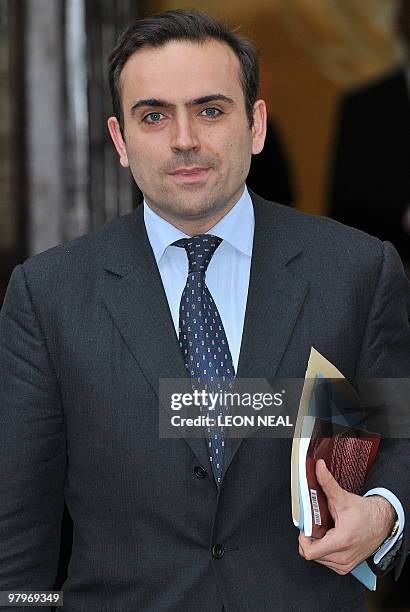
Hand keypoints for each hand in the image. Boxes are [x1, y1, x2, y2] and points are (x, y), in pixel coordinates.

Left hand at [298, 459, 396, 574]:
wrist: (381, 522)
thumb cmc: (365, 513)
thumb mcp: (342, 497)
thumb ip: (327, 483)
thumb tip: (318, 468)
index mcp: (340, 541)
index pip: (309, 552)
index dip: (302, 539)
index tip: (306, 528)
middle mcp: (342, 557)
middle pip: (312, 554)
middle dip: (310, 538)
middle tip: (317, 526)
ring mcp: (344, 564)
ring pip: (318, 559)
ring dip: (317, 545)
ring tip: (325, 531)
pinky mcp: (345, 567)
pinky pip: (326, 561)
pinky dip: (324, 550)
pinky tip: (330, 538)